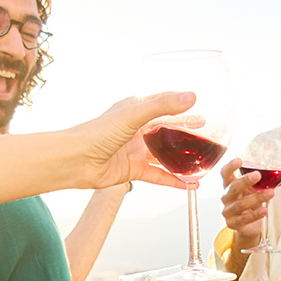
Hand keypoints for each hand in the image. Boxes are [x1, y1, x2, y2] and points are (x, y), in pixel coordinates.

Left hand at [69, 92, 195, 189]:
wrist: (75, 161)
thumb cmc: (96, 133)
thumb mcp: (133, 114)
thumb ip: (162, 106)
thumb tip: (190, 97)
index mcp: (134, 110)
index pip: (163, 104)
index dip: (181, 105)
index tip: (198, 106)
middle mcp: (137, 129)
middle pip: (167, 130)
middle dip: (185, 131)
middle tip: (205, 131)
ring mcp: (136, 150)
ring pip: (165, 154)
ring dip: (182, 158)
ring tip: (202, 160)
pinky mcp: (134, 169)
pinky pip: (159, 175)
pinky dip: (174, 180)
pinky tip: (189, 183)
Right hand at [219, 158, 273, 249]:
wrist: (249, 225)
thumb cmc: (251, 201)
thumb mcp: (259, 189)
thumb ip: (272, 180)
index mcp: (230, 184)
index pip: (225, 173)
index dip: (230, 166)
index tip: (239, 160)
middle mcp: (227, 197)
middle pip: (233, 187)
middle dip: (245, 180)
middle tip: (258, 175)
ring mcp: (228, 211)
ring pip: (241, 204)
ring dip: (256, 198)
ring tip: (270, 193)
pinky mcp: (233, 223)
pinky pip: (244, 219)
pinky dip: (255, 214)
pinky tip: (264, 210)